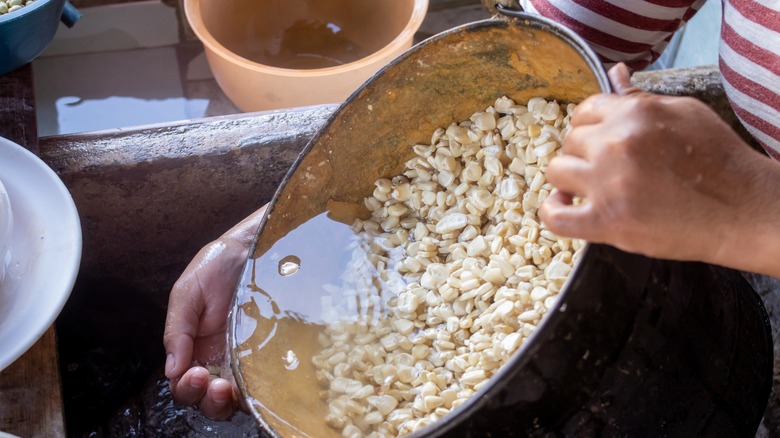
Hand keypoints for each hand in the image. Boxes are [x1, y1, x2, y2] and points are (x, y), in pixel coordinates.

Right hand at [163, 204, 267, 418]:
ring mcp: (246, 359)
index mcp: (193, 348)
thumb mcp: (188, 293)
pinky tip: (257, 384)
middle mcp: (219, 359)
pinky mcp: (271, 354)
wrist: (256, 247)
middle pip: (208, 398)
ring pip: (235, 398)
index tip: (194, 374)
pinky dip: (259, 392)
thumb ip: (177, 331)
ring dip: (229, 402)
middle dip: (207, 400)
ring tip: (229, 389)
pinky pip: (264, 384)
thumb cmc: (217, 266)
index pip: (184, 383)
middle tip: (214, 385)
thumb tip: (171, 370)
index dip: (186, 387)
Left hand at [539, 63, 779, 276]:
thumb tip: (615, 72)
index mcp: (634, 114)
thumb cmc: (718, 161)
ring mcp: (608, 184)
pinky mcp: (606, 221)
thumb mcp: (685, 113)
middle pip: (569, 141)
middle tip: (604, 169)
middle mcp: (616, 144)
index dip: (589, 128)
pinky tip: (567, 206)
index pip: (585, 111)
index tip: (600, 142)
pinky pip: (554, 216)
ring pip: (555, 171)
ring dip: (568, 179)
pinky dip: (552, 211)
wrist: (741, 211)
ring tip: (588, 188)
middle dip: (582, 154)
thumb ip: (640, 96)